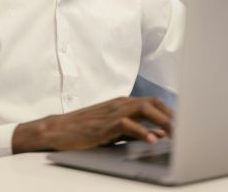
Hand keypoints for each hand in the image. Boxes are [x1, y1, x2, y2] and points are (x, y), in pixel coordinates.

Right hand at [12, 96, 172, 153]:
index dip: (169, 112)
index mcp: (122, 103)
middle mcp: (120, 104)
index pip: (152, 102)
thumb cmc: (85, 128)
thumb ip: (135, 128)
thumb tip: (158, 134)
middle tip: (183, 131)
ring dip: (161, 121)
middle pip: (152, 103)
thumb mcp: (113, 127)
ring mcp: (112, 112)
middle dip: (170, 116)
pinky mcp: (105, 124)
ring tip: (175, 134)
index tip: (182, 124)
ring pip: (143, 110)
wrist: (59, 129)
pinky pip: (127, 124)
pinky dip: (141, 131)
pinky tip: (152, 140)